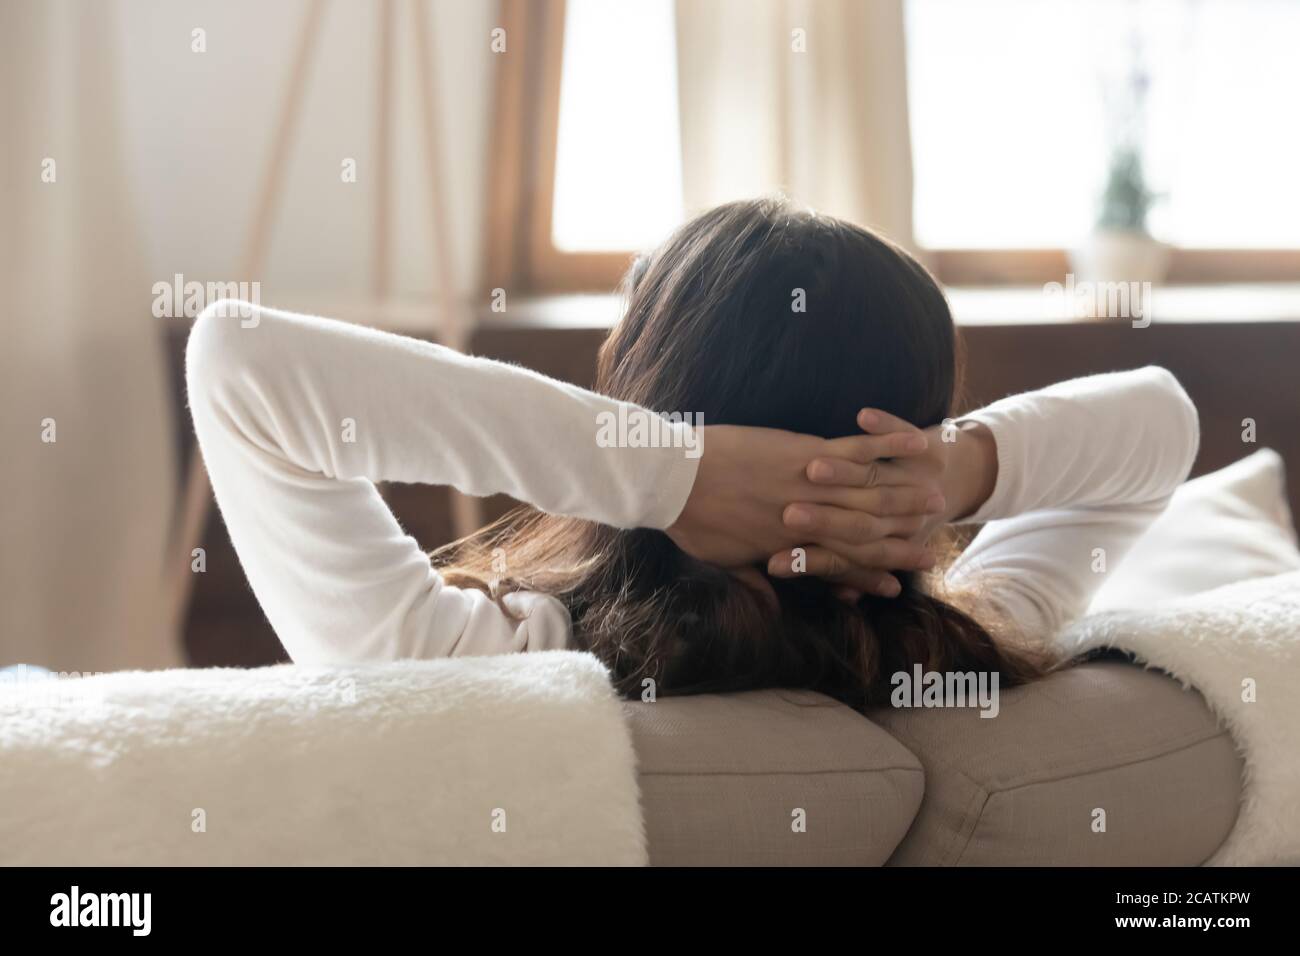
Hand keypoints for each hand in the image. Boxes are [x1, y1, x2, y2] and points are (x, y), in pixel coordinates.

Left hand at [665, 420, 940, 573]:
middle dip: (901, 543)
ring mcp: (812, 488)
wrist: (671, 479)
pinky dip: (890, 446)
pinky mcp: (808, 454)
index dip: (869, 577)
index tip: (894, 585)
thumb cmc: (689, 520)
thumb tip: (767, 602)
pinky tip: (918, 444)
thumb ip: (750, 579)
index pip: (839, 567)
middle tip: (932, 547)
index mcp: (788, 549)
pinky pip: (859, 451)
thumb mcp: (720, 560)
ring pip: (872, 496)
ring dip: (908, 498)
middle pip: (866, 536)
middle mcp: (809, 522)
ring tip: (939, 499)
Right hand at [766, 409, 996, 596]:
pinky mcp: (923, 453)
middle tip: (788, 517)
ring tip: (816, 467)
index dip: (806, 562)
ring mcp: (909, 481)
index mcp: (879, 542)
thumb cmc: (906, 519)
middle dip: (821, 520)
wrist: (951, 485)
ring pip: (875, 477)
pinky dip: (886, 428)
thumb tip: (842, 601)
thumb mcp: (883, 551)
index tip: (774, 564)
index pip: (840, 557)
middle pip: (855, 522)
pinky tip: (864, 416)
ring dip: (844, 472)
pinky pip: (900, 434)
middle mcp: (898, 516)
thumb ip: (850, 573)